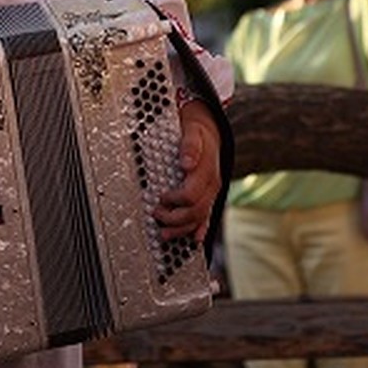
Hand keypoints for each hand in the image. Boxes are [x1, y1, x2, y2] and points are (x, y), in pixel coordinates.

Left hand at [154, 102, 221, 243]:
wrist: (210, 129)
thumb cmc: (196, 131)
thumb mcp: (192, 131)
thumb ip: (190, 146)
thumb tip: (186, 163)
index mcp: (207, 172)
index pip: (190, 196)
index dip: (174, 200)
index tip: (160, 196)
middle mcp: (211, 185)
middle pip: (195, 212)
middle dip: (174, 218)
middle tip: (156, 214)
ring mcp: (211, 192)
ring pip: (200, 218)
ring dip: (182, 229)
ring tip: (164, 233)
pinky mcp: (209, 195)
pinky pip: (207, 216)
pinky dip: (200, 229)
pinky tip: (194, 238)